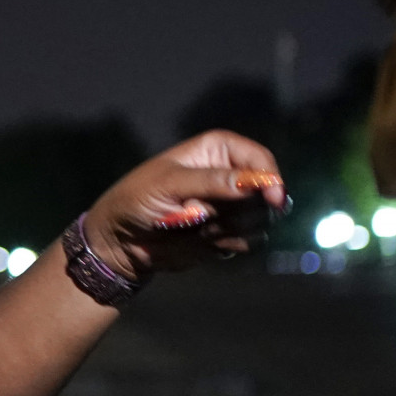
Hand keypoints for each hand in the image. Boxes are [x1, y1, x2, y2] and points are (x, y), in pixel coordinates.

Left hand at [83, 131, 284, 278]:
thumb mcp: (168, 184)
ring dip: (232, 228)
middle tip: (208, 217)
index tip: (273, 199)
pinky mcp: (229, 233)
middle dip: (244, 209)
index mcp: (217, 151)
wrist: (121, 241)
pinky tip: (203, 241)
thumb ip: (210, 182)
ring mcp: (231, 207)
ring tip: (198, 227)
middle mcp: (230, 176)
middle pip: (267, 192)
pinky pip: (249, 241)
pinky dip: (228, 244)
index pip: (259, 159)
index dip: (270, 178)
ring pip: (261, 219)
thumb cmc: (136, 200)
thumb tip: (252, 183)